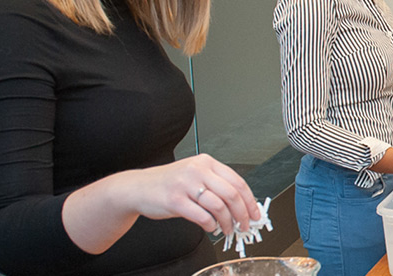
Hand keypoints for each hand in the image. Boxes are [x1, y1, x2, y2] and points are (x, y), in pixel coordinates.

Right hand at [64, 153, 261, 253]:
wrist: (137, 188)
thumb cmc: (168, 184)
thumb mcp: (194, 176)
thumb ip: (215, 186)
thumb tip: (241, 205)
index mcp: (206, 162)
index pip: (238, 181)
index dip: (250, 200)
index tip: (255, 213)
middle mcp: (197, 170)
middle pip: (231, 194)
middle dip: (242, 213)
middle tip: (244, 225)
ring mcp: (186, 184)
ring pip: (218, 206)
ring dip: (226, 222)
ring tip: (226, 229)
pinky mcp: (175, 200)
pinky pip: (201, 216)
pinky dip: (210, 225)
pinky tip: (210, 227)